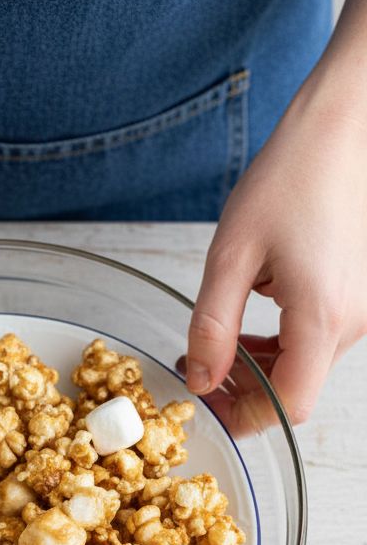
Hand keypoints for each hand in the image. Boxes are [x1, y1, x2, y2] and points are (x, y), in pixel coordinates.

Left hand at [186, 74, 366, 429]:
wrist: (345, 127)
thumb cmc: (291, 175)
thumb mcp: (232, 254)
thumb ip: (212, 326)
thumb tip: (199, 379)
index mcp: (322, 317)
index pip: (289, 405)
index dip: (244, 417)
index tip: (204, 406)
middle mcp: (351, 322)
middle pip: (296, 391)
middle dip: (242, 392)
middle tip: (193, 370)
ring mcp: (359, 310)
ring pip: (304, 367)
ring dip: (257, 368)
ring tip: (211, 343)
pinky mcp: (356, 296)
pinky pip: (314, 339)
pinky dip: (278, 344)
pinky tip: (245, 319)